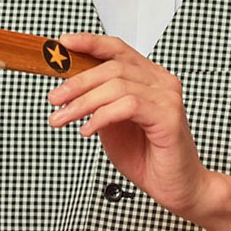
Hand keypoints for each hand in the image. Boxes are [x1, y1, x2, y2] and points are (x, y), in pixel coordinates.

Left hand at [45, 33, 212, 219]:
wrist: (176, 187)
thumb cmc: (146, 156)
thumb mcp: (111, 124)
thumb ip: (98, 103)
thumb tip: (68, 89)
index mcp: (148, 77)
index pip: (117, 49)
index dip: (89, 43)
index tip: (64, 44)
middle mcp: (160, 81)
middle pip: (112, 66)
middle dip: (77, 82)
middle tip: (54, 98)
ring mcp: (167, 97)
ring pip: (117, 85)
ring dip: (83, 102)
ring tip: (62, 118)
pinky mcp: (169, 116)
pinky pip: (128, 105)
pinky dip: (102, 116)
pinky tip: (87, 129)